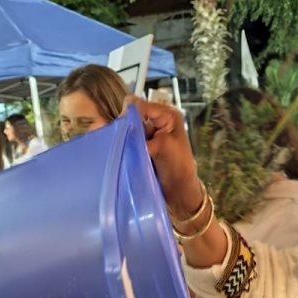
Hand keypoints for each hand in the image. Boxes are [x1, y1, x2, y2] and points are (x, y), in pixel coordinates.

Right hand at [124, 97, 203, 215]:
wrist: (179, 191)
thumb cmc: (178, 167)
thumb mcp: (164, 146)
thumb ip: (143, 135)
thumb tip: (120, 133)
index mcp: (167, 115)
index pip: (140, 105)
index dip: (129, 114)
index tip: (123, 129)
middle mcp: (156, 121)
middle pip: (131, 116)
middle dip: (125, 126)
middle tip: (120, 140)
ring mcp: (147, 134)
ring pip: (127, 129)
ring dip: (122, 137)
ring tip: (118, 147)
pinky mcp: (140, 146)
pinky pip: (126, 141)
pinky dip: (121, 146)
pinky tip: (117, 152)